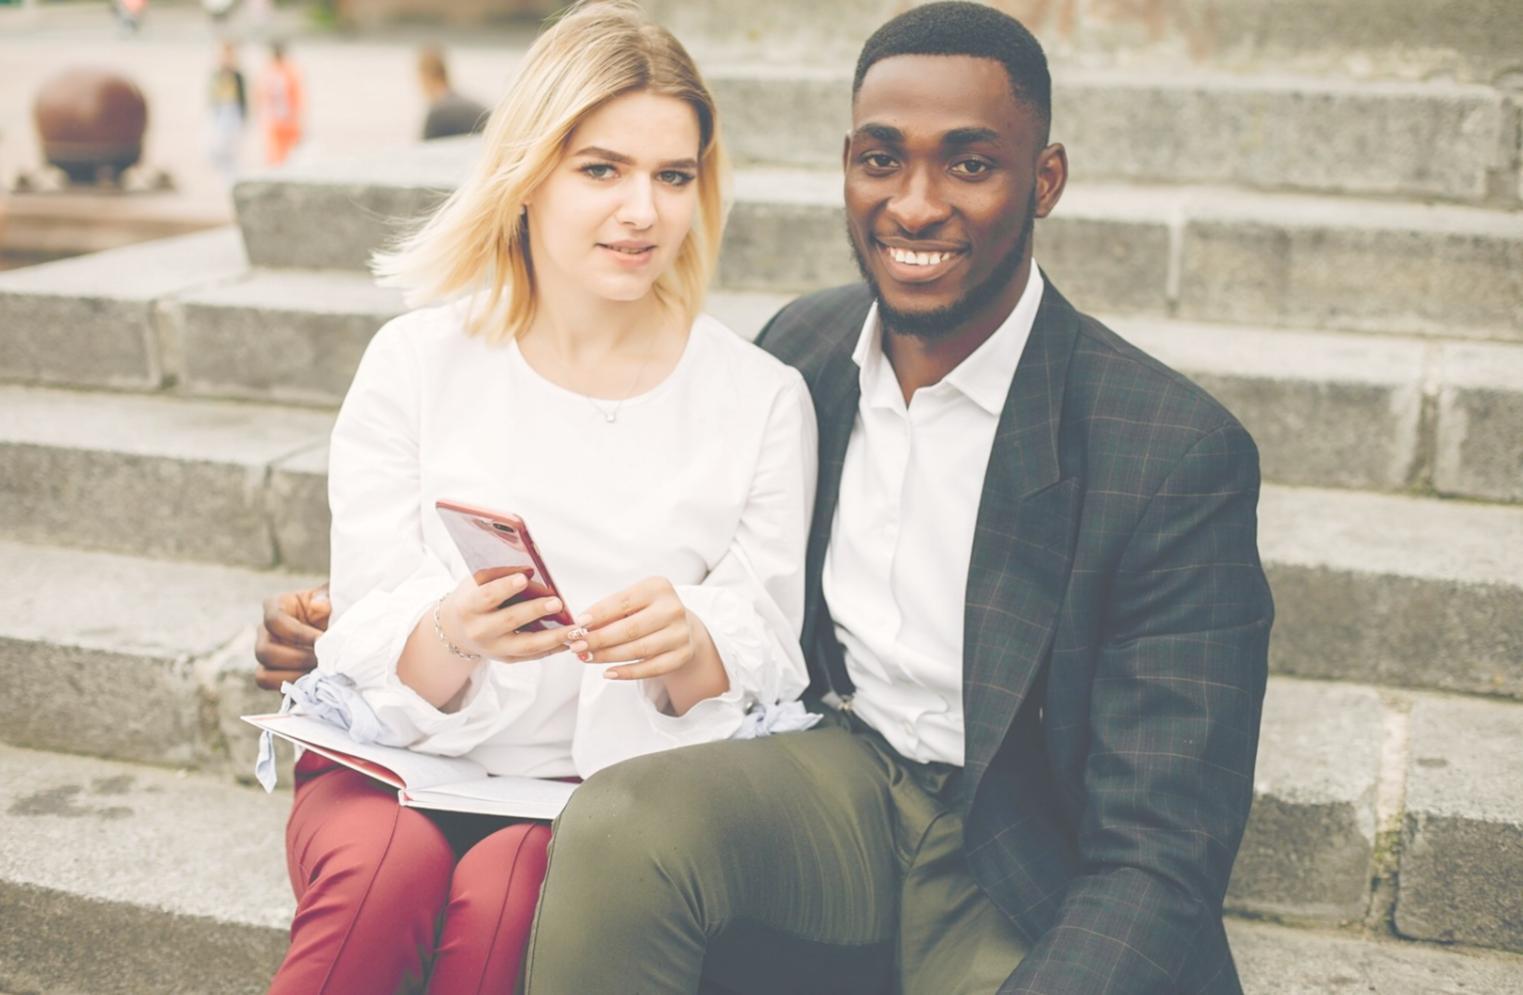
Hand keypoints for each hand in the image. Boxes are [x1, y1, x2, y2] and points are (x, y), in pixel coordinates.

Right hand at [254, 582, 330, 690]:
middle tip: (322, 662)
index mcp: (276, 607)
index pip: (274, 621)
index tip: (321, 640)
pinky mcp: (279, 677)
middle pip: (264, 652)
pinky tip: (319, 686)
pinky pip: (278, 690)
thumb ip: (326, 597)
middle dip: (296, 659)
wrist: (340, 628)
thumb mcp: (332, 596)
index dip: (297, 633)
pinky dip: (298, 691)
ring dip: (294, 678)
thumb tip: (319, 606)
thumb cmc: (334, 607)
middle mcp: (266, 633)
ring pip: (264, 676)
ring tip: (319, 676)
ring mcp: (270, 658)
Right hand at [438, 568, 574, 663]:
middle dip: (535, 611)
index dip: (505, 587)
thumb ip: (501, 574)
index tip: (523, 578)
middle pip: (510, 621)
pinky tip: (571, 638)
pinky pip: (534, 655)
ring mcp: (494, 648)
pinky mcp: (507, 659)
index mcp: (469, 606)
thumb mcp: (478, 582)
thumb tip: (532, 571)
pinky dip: (554, 647)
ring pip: (526, 645)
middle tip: (557, 602)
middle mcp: (479, 630)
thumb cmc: (474, 598)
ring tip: (575, 628)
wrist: (458, 630)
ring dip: (554, 637)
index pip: (487, 596)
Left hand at [567, 576, 714, 681]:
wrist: (681, 626)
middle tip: (576, 646)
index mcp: (658, 588)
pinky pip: (651, 668)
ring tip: (586, 657)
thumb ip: (609, 613)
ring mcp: (680, 633)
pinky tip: (608, 672)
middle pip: (630, 628)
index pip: (623, 602)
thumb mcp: (631, 603)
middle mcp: (672, 609)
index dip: (599, 614)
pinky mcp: (682, 655)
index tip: (578, 624)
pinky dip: (627, 673)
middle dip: (599, 639)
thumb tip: (580, 629)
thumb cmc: (646, 612)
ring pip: (639, 649)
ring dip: (608, 656)